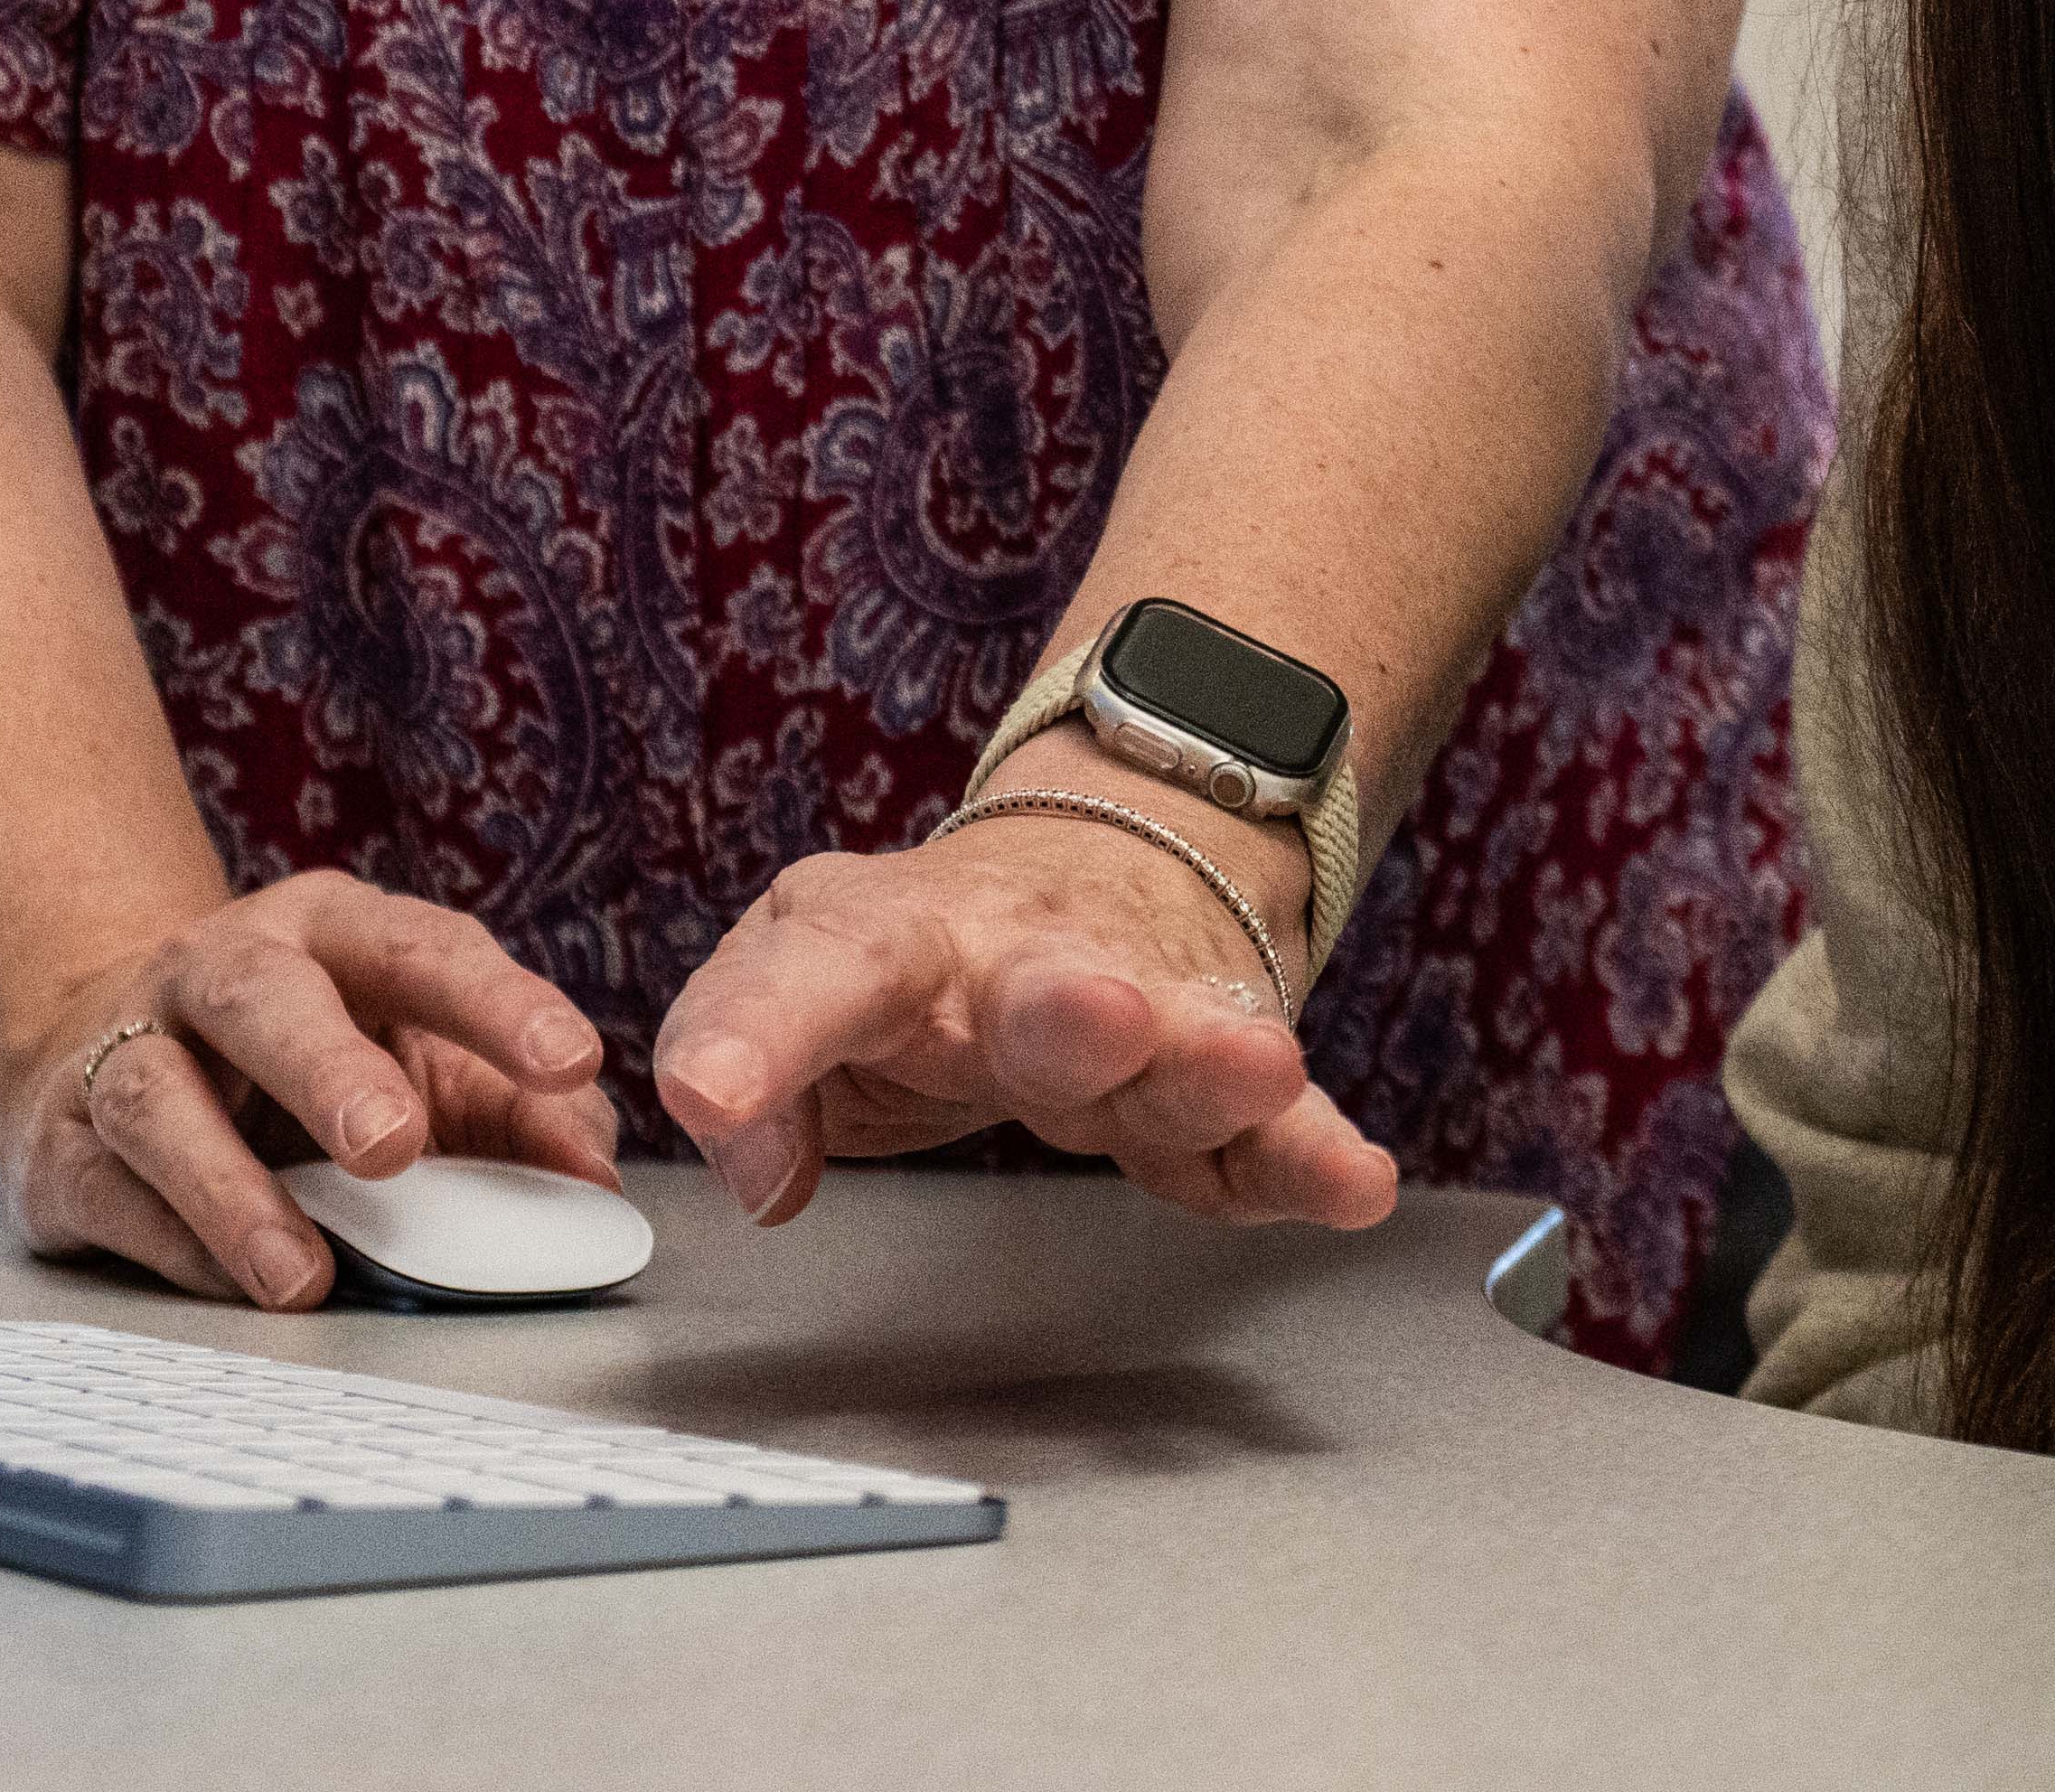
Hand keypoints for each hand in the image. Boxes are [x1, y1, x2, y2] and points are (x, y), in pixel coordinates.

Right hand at [0, 871, 623, 1311]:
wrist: (95, 1037)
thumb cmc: (299, 1056)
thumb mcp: (414, 1057)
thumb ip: (515, 1113)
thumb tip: (591, 1178)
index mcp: (331, 933)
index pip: (421, 949)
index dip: (498, 1002)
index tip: (569, 1058)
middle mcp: (221, 971)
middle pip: (267, 1001)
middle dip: (329, 1069)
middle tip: (394, 1146)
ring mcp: (128, 1049)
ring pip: (160, 1101)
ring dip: (232, 1193)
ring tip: (301, 1275)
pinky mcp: (62, 1144)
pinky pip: (114, 1194)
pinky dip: (177, 1248)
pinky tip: (235, 1289)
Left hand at [650, 810, 1398, 1234]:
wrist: (1095, 876)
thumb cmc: (927, 954)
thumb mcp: (798, 977)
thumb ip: (748, 1060)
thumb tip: (750, 1168)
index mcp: (898, 942)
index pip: (815, 971)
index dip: (757, 1035)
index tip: (706, 1096)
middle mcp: (1030, 968)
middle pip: (1050, 993)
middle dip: (1076, 1009)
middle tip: (1097, 1013)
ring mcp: (1142, 1023)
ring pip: (1182, 1047)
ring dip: (1215, 1061)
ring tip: (1258, 1065)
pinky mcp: (1216, 1088)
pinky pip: (1266, 1137)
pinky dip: (1308, 1158)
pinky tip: (1349, 1179)